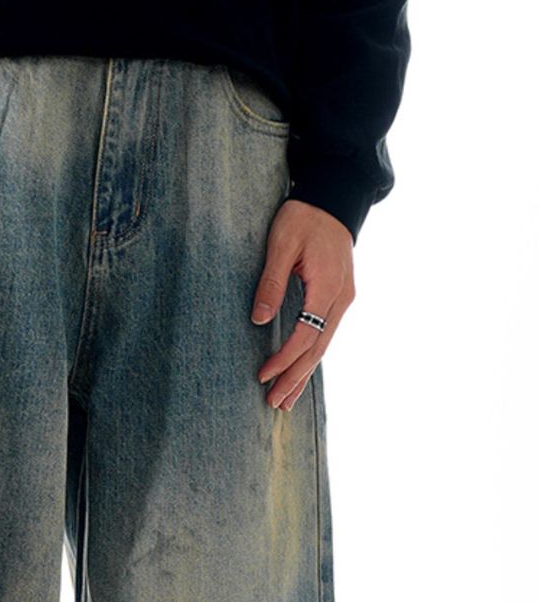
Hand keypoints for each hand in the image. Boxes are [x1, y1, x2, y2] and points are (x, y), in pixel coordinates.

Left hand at [251, 200, 354, 410]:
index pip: (305, 336)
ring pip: (323, 346)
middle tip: (274, 404)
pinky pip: (325, 334)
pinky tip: (301, 371)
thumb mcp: (281, 244)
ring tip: (286, 400)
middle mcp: (341, 299)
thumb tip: (259, 319)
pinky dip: (311, 356)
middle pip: (317, 349)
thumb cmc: (304, 217)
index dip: (283, 359)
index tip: (263, 375)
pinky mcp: (339, 297)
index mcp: (328, 288)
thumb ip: (271, 282)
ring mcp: (343, 299)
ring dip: (304, 373)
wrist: (333, 197)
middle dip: (295, 378)